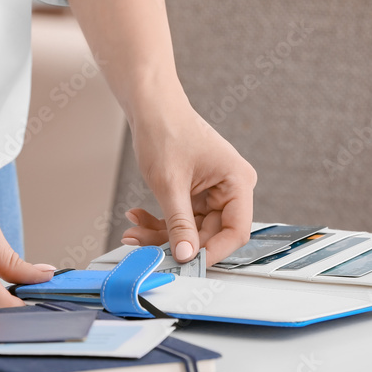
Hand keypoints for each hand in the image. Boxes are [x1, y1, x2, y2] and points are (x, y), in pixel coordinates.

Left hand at [122, 95, 256, 266]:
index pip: (236, 232)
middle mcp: (231, 188)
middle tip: (147, 249)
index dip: (212, 252)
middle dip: (176, 242)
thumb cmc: (166, 130)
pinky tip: (138, 217)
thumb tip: (185, 256)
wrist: (151, 107)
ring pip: (191, 229)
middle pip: (210, 233)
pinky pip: (182, 217)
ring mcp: (214, 191)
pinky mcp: (197, 192)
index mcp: (238, 182)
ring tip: (134, 232)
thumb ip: (179, 224)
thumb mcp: (170, 184)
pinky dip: (160, 221)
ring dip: (161, 233)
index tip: (187, 264)